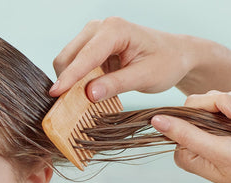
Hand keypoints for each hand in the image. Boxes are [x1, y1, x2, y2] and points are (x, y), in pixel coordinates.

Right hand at [49, 17, 194, 100]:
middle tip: (73, 105)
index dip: (69, 77)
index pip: (85, 56)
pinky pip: (73, 65)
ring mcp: (92, 35)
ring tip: (86, 97)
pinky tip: (89, 90)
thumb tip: (88, 94)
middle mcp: (99, 27)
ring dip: (70, 81)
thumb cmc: (166, 63)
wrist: (175, 55)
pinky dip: (75, 80)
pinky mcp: (90, 46)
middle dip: (66, 81)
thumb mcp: (145, 77)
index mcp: (115, 30)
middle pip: (68, 57)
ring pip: (67, 61)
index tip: (55, 94)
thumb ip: (116, 84)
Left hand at [151, 91, 230, 182]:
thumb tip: (154, 120)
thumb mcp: (216, 151)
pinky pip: (228, 102)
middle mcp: (192, 140)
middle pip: (197, 104)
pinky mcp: (225, 125)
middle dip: (224, 103)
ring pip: (215, 100)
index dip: (207, 107)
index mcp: (184, 150)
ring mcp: (209, 131)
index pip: (183, 114)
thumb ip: (187, 135)